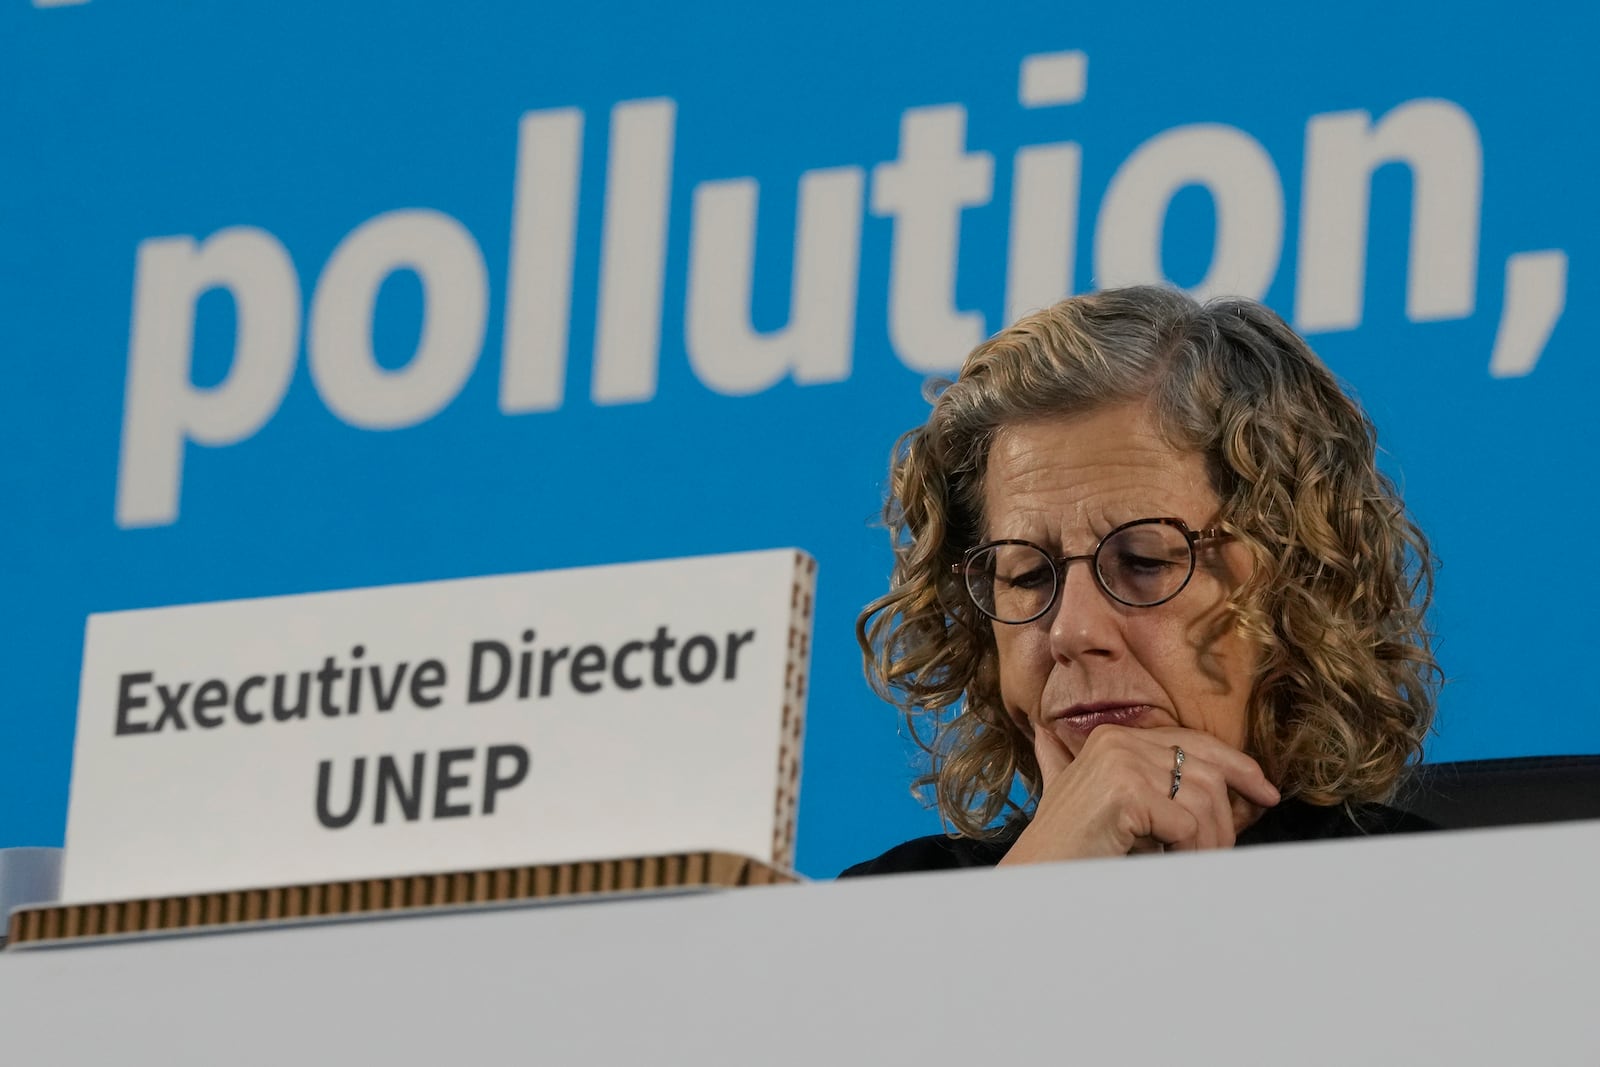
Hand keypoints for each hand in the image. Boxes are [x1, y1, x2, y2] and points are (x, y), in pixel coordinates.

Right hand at [997, 723, 1280, 865]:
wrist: (1038, 875)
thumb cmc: (1069, 846)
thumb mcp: (1090, 798)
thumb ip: (1103, 772)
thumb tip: (1115, 758)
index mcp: (1114, 737)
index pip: (1193, 742)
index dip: (1236, 766)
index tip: (1265, 792)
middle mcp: (1118, 741)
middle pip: (1206, 771)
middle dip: (1229, 815)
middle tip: (1230, 849)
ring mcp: (1120, 763)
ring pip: (1203, 800)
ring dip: (1210, 841)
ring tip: (1196, 864)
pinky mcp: (1126, 792)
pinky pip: (1188, 825)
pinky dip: (1189, 852)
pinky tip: (1170, 864)